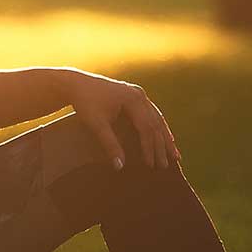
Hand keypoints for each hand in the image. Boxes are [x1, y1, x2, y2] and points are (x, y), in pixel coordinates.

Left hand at [56, 69, 179, 169]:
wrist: (76, 83)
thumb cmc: (85, 104)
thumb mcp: (96, 125)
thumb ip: (109, 144)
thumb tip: (120, 167)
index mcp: (132, 99)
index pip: (146, 128)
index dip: (149, 148)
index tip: (151, 165)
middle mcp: (139, 94)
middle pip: (155, 123)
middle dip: (162, 146)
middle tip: (168, 165)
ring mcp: (139, 93)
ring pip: (157, 118)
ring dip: (166, 137)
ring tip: (175, 154)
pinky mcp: (135, 95)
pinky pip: (152, 113)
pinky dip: (159, 127)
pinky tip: (166, 138)